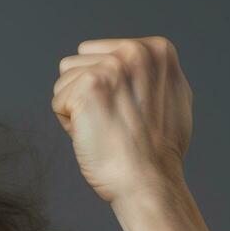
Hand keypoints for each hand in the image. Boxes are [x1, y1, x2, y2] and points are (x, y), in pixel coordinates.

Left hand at [52, 36, 192, 204]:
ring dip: (76, 109)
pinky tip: (95, 135)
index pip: (98, 53)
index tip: (129, 110)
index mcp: (156, 49)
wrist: (150, 181)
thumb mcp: (171, 96)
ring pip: (64, 82)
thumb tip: (128, 59)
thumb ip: (149, 73)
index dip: (105, 88)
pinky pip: (58, 102)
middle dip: (86, 95)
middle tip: (115, 122)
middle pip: (77, 63)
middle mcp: (135, 51)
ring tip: (106, 128)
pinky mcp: (90, 86)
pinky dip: (69, 125)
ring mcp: (112, 66)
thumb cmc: (158, 152)